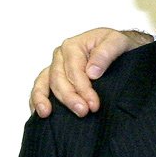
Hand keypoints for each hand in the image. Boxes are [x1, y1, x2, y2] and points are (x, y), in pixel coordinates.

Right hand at [30, 28, 153, 116]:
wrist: (117, 48)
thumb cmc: (115, 44)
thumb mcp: (118, 42)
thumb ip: (106, 53)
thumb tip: (92, 71)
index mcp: (73, 46)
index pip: (74, 70)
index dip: (83, 89)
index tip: (93, 104)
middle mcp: (60, 56)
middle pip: (59, 79)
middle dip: (69, 97)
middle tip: (83, 112)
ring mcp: (55, 67)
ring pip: (45, 83)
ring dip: (45, 99)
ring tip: (47, 114)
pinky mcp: (54, 78)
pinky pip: (40, 88)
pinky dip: (37, 99)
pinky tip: (39, 113)